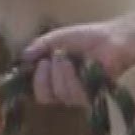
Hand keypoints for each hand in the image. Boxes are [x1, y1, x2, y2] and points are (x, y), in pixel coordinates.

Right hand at [19, 19, 134, 105]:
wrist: (112, 38)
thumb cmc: (87, 38)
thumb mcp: (56, 38)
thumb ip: (39, 47)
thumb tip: (22, 57)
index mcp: (56, 80)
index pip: (41, 94)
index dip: (36, 81)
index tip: (39, 62)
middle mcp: (67, 91)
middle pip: (46, 97)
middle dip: (47, 76)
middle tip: (55, 57)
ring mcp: (80, 96)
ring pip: (61, 94)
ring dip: (61, 73)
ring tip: (68, 56)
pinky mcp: (93, 97)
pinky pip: (75, 95)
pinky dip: (73, 77)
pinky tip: (79, 64)